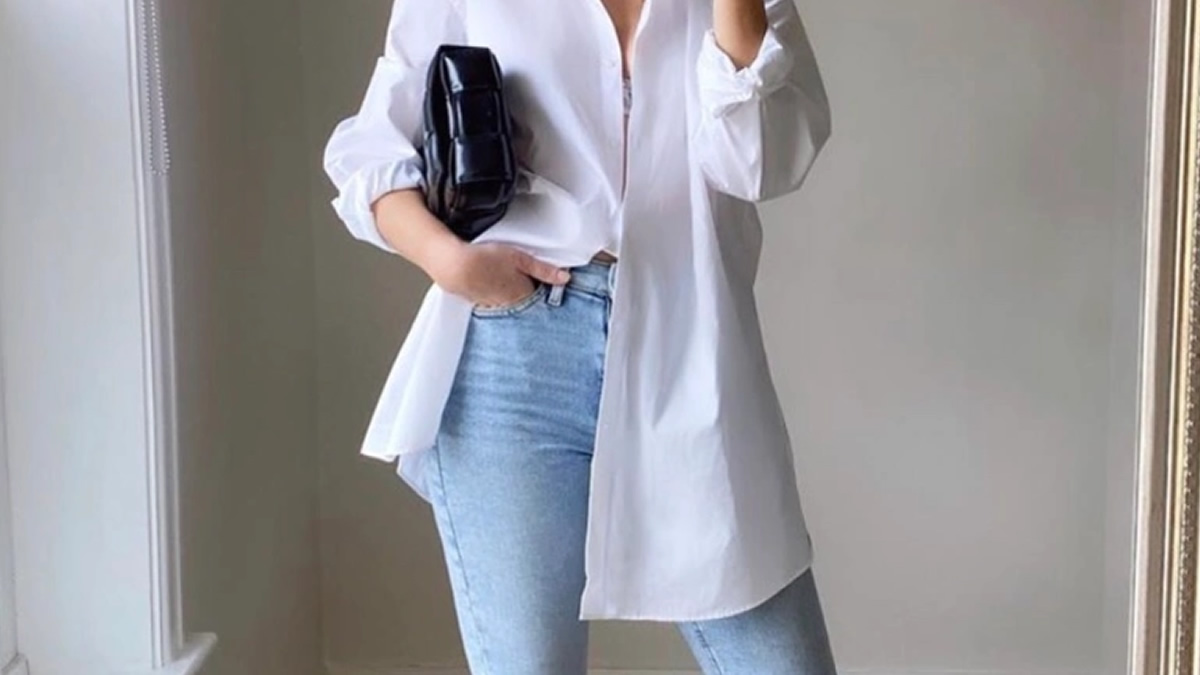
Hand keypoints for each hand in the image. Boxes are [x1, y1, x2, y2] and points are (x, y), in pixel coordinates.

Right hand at [428, 241, 570, 307]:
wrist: (453, 265)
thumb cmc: (486, 258)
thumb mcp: (520, 258)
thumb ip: (544, 270)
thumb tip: (565, 278)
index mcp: (524, 296)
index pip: (541, 297)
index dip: (541, 286)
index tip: (541, 278)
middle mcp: (510, 306)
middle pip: (526, 302)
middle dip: (527, 292)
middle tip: (521, 275)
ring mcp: (494, 307)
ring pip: (510, 304)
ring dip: (510, 294)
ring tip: (504, 276)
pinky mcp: (480, 304)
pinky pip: (494, 303)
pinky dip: (495, 296)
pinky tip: (491, 283)